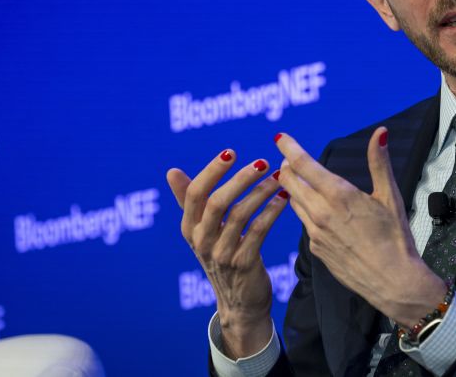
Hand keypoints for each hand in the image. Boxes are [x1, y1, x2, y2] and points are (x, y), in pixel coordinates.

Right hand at [166, 150, 288, 357]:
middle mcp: (201, 241)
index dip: (211, 171)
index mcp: (189, 228)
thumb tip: (171, 171)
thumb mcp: (202, 230)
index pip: (194, 194)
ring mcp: (222, 254)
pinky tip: (284, 199)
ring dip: (262, 193)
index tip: (230, 152)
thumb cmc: (222, 256)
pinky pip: (259, 231)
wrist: (239, 302)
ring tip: (279, 178)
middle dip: (240, 179)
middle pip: (217, 202)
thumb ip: (189, 201)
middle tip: (262, 162)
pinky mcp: (244, 264)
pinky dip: (272, 212)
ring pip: (240, 215)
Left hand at [275, 127, 446, 325]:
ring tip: (298, 180)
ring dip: (293, 188)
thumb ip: (379, 162)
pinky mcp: (316, 249)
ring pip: (294, 202)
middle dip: (287, 167)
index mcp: (339, 195)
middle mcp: (321, 212)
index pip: (304, 164)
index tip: (279, 137)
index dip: (289, 148)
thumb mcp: (390, 196)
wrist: (393, 281)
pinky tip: (316, 210)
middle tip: (288, 158)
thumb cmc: (396, 238)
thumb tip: (380, 133)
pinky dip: (305, 210)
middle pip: (290, 182)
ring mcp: (315, 232)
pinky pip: (304, 223)